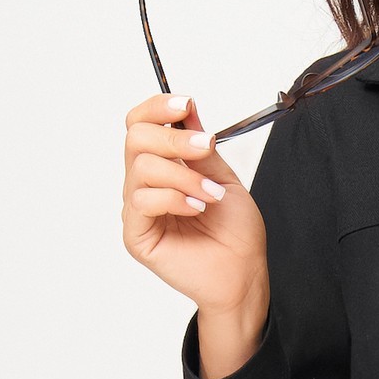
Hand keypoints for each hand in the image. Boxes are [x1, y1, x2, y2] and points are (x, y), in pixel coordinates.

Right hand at [122, 91, 269, 378]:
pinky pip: (143, 201)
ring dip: (183, 175)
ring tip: (210, 194)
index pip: (141, 125)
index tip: (185, 104)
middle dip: (174, 138)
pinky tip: (197, 208)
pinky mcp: (137, 235)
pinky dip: (174, 198)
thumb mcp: (223, 178)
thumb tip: (186, 111)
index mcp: (163, 166)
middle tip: (205, 148)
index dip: (157, 108)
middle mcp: (145, 184)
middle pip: (135, 138)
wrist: (243, 274)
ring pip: (141, 167)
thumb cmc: (235, 233)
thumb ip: (201, 148)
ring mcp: (139, 209)